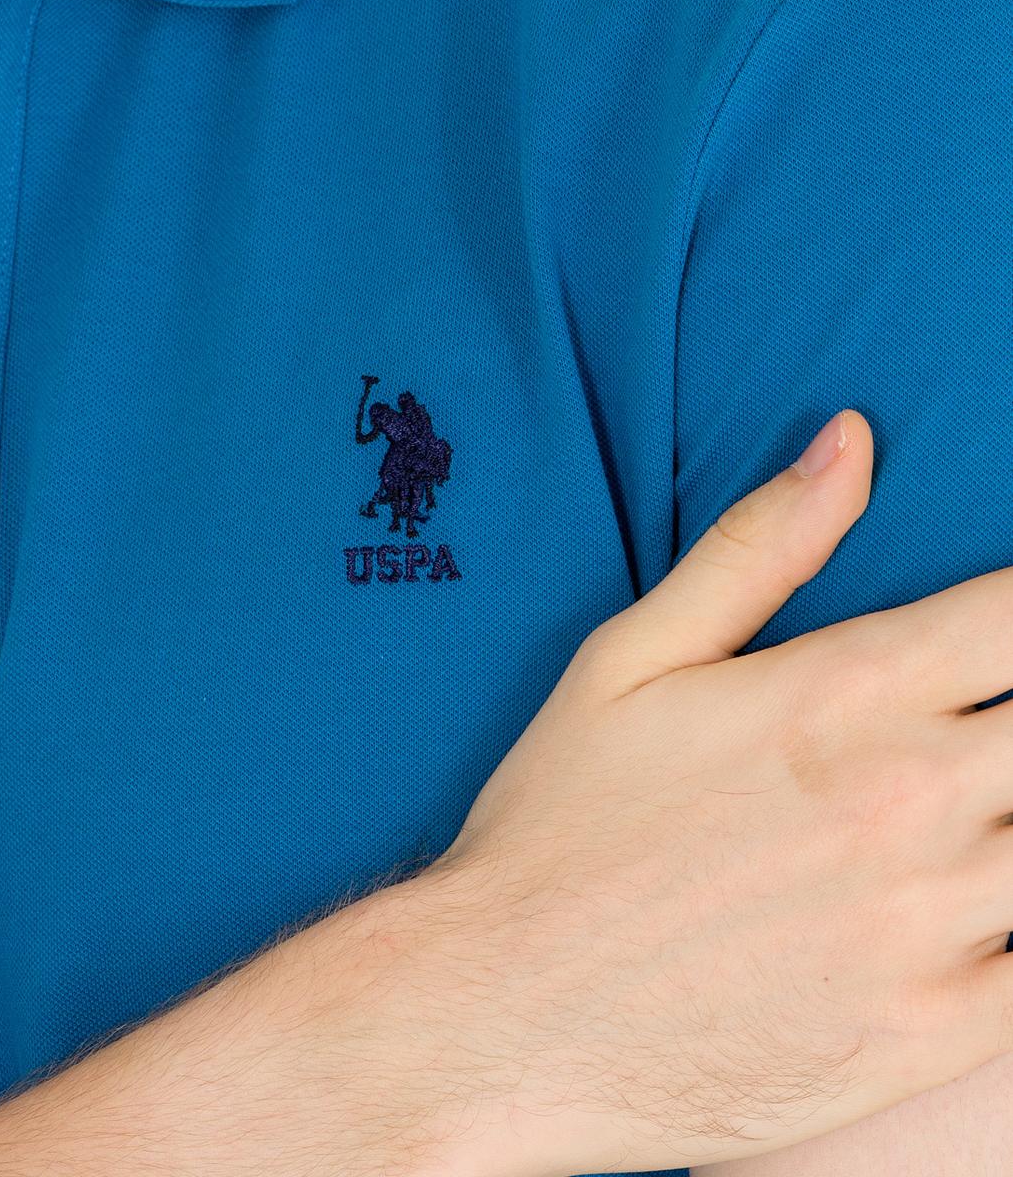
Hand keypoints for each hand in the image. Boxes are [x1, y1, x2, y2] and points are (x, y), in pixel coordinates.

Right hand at [381, 411, 1012, 1172]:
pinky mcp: (937, 1033)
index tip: (1000, 627)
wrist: (507, 1014)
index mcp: (844, 691)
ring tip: (980, 808)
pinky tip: (987, 907)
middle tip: (979, 728)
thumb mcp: (632, 655)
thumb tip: (850, 438)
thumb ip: (761, 545)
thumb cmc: (562, 825)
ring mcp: (933, 924)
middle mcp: (910, 797)